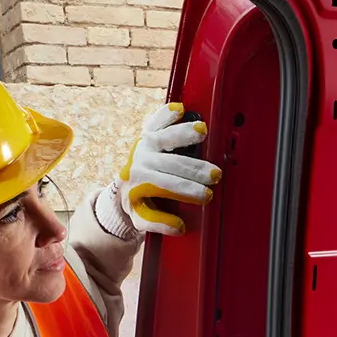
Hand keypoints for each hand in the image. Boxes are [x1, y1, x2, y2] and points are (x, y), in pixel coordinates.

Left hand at [116, 102, 221, 235]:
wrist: (121, 186)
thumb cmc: (138, 203)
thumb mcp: (142, 220)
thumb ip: (159, 224)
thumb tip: (179, 227)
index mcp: (141, 182)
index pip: (169, 186)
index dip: (189, 191)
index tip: (206, 195)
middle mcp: (141, 160)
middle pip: (173, 163)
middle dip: (196, 169)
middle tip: (215, 175)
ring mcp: (144, 144)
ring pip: (165, 137)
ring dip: (184, 134)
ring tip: (203, 132)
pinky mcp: (147, 133)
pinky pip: (156, 120)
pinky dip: (167, 113)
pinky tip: (180, 109)